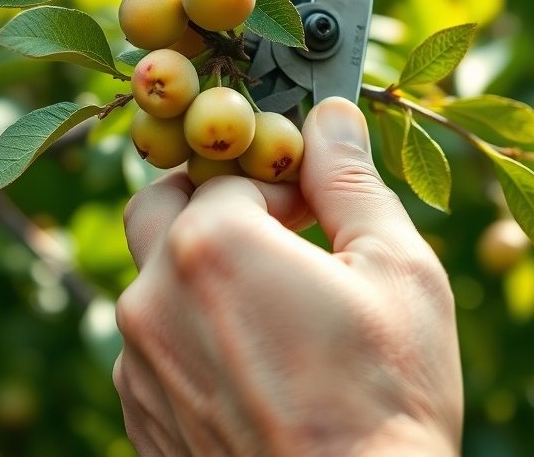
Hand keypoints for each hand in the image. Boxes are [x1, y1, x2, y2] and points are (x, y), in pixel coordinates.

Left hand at [114, 98, 462, 455]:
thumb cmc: (387, 398)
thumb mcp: (395, 270)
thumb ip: (348, 180)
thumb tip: (330, 118)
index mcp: (211, 245)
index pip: (229, 170)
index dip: (280, 178)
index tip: (318, 204)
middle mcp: (153, 297)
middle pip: (163, 208)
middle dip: (214, 204)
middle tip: (277, 232)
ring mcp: (138, 363)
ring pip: (156, 281)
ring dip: (203, 274)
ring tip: (276, 310)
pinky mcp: (141, 415)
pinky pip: (154, 346)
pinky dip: (193, 335)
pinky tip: (255, 366)